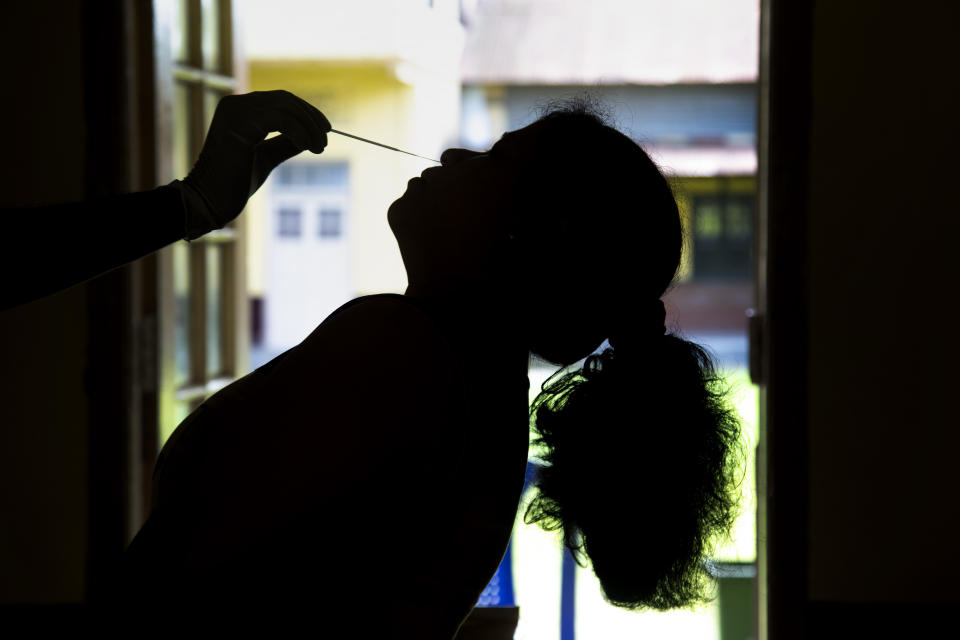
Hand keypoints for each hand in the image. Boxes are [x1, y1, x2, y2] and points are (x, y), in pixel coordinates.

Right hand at [178, 90, 330, 238]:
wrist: (209, 202)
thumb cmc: (234, 184)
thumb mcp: (266, 157)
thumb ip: (285, 144)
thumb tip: (310, 137)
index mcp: (239, 109)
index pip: (280, 100)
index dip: (306, 112)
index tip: (325, 130)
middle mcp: (235, 104)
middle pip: (284, 99)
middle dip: (311, 118)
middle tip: (325, 141)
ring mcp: (234, 111)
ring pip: (284, 107)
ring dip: (308, 126)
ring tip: (320, 147)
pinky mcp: (237, 124)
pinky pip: (278, 119)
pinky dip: (298, 131)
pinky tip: (307, 146)